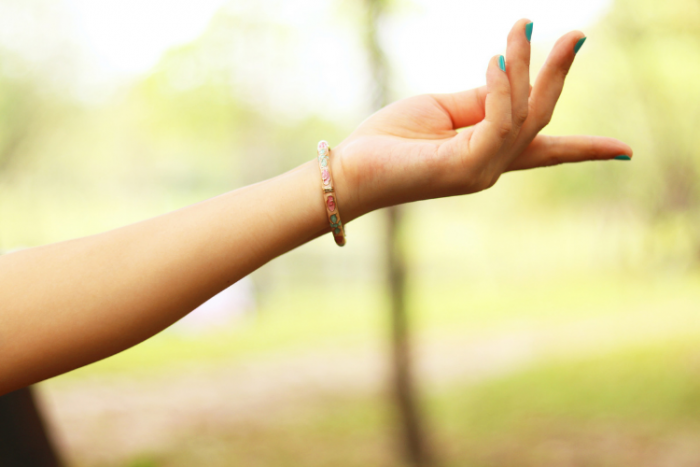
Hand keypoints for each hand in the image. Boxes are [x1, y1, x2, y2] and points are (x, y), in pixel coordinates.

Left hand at [332, 19, 632, 217]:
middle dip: (558, 77)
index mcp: (487, 154)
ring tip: (523, 28)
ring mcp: (481, 172)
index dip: (585, 149)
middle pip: (540, 120)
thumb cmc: (390, 139)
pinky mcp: (464, 167)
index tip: (626, 152)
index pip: (544, 150)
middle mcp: (491, 167)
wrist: (350, 169)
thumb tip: (512, 75)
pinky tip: (497, 58)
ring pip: (524, 116)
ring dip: (529, 68)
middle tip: (577, 34)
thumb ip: (481, 98)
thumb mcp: (443, 109)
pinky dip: (502, 88)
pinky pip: (498, 122)